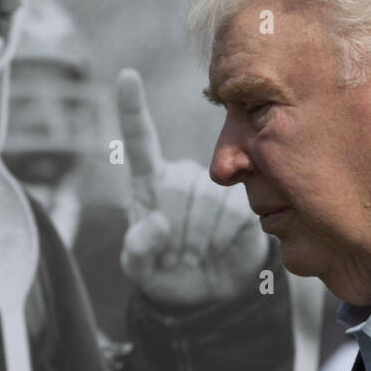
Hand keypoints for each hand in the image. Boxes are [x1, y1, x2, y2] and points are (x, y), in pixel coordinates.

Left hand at [116, 68, 267, 306]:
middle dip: (177, 233)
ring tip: (193, 257)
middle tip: (176, 258)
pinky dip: (221, 241)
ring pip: (209, 203)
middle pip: (181, 189)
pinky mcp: (243, 204)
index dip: (132, 109)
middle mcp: (183, 175)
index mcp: (150, 181)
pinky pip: (233, 216)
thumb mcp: (139, 268)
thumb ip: (137, 249)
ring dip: (199, 240)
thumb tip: (157, 221)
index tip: (127, 77)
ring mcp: (215, 187)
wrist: (204, 293)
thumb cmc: (162, 272)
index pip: (140, 140)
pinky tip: (217, 251)